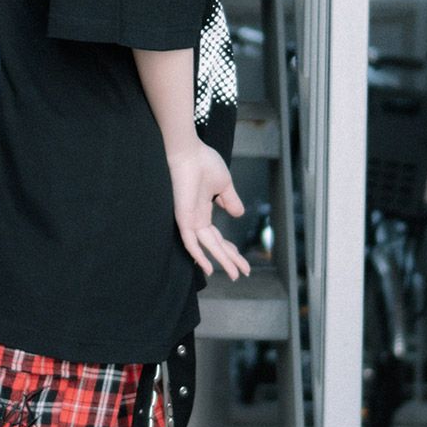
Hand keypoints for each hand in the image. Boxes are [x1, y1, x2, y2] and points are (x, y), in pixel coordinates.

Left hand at [166, 136, 250, 280]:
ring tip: (234, 275)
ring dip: (221, 260)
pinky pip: (190, 241)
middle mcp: (196, 218)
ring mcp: (190, 219)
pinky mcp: (183, 218)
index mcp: (204, 210)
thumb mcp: (224, 184)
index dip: (230, 250)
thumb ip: (231, 200)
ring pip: (207, 247)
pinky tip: (209, 268)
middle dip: (230, 259)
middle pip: (215, 245)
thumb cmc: (204, 162)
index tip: (243, 263)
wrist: (189, 152)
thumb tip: (238, 214)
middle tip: (243, 274)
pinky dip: (199, 255)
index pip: (217, 237)